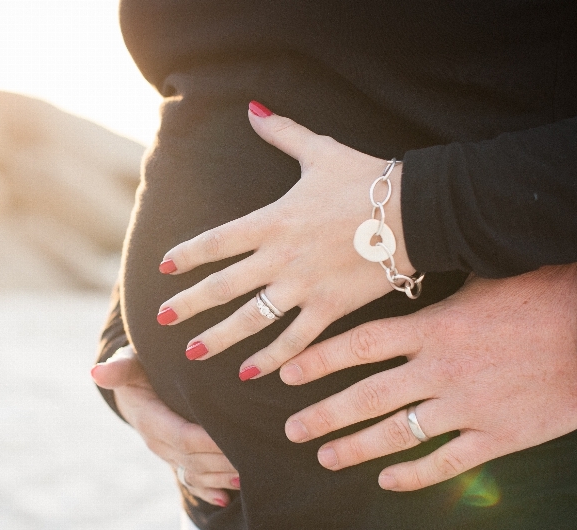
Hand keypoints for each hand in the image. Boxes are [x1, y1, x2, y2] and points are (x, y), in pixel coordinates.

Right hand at [91, 346, 239, 505]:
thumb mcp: (129, 364)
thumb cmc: (138, 368)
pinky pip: (191, 481)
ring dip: (221, 477)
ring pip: (196, 472)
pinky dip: (208, 491)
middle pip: (193, 458)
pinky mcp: (176, 460)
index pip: (181, 436)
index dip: (208, 441)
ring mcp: (167, 455)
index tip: (234, 436)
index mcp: (149, 420)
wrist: (133, 388)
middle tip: (256, 455)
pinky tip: (224, 498)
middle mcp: (158, 443)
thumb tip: (96, 372)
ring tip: (250, 474)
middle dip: (223, 460)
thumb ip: (120, 368)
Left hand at [156, 102, 414, 379]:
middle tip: (161, 319)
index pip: (217, 241)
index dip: (188, 255)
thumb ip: (282, 133)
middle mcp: (281, 257)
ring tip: (193, 352)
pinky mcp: (330, 308)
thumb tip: (253, 108)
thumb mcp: (321, 151)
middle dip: (189, 304)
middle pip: (223, 286)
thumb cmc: (368, 179)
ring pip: (252, 319)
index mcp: (273, 220)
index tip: (164, 268)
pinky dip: (272, 359)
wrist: (415, 212)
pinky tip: (250, 374)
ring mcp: (304, 286)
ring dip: (219, 337)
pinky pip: (294, 340)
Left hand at [280, 265, 576, 490]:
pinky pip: (446, 462)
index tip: (286, 374)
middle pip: (366, 397)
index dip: (318, 362)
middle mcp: (440, 369)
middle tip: (292, 430)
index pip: (358, 346)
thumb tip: (402, 271)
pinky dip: (413, 474)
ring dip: (356, 448)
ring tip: (326, 457)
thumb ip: (439, 291)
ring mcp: (467, 406)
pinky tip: (387, 480)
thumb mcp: (483, 278)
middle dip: (323, 415)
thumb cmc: (545, 292)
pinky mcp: (498, 436)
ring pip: (398, 433)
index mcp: (433, 328)